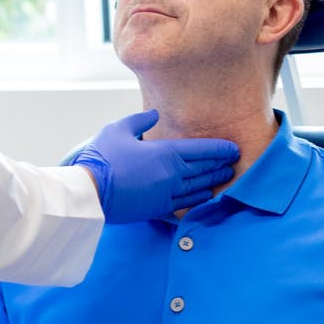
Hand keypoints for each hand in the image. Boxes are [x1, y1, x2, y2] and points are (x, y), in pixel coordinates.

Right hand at [71, 110, 237, 222]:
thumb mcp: (118, 130)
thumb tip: (154, 114)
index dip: (220, 149)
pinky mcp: (158, 209)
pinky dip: (198, 200)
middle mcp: (172, 175)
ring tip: (223, 179)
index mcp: (166, 153)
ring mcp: (167, 194)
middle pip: (204, 170)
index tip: (233, 149)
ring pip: (198, 188)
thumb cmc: (102, 159)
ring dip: (213, 183)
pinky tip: (203, 198)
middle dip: (220, 166)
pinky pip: (186, 205)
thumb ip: (139, 121)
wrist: (90, 193)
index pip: (202, 150)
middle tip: (233, 164)